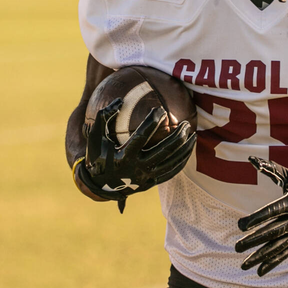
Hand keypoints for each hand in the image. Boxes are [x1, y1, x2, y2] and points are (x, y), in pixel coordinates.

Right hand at [77, 97, 195, 210]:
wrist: (98, 186)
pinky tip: (187, 150)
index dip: (152, 122)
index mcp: (123, 156)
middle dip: (178, 136)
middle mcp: (137, 168)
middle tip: (186, 123)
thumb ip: (104, 116)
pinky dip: (181, 160)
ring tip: (192, 134)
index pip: (142, 136)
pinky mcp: (151, 183)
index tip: (161, 110)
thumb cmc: (97, 156)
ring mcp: (146, 177)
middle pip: (164, 150)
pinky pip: (171, 172)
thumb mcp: (95, 136)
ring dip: (184, 148)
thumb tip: (120, 101)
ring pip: (171, 162)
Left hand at [235, 157, 287, 275]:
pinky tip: (259, 271)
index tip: (241, 225)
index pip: (272, 212)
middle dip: (253, 241)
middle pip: (272, 232)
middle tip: (236, 247)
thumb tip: (252, 160)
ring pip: (276, 247)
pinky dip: (272, 263)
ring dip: (260, 256)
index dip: (256, 218)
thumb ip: (270, 169)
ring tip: (243, 264)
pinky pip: (284, 253)